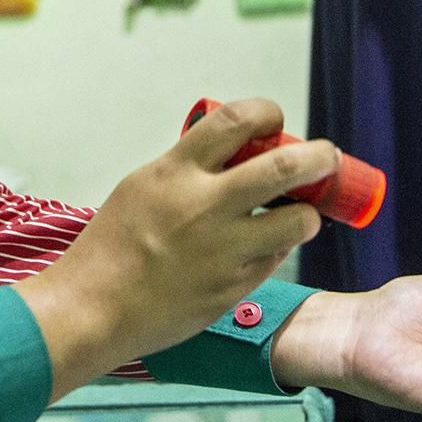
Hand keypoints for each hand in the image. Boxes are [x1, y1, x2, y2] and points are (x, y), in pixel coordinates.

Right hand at [16, 98, 331, 397]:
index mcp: (177, 171)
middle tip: (327, 157)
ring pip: (297, 221)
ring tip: (304, 212)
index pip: (237, 119)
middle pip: (284, 166)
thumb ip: (189, 167)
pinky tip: (266, 245)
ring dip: (309, 213)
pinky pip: (274, 259)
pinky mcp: (233, 287)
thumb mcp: (143, 186)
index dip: (268, 112)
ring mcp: (223, 249)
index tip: (275, 122)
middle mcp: (205, 205)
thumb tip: (236, 153)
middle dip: (319, 157)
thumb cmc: (113, 246)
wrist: (94, 308)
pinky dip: (279, 247)